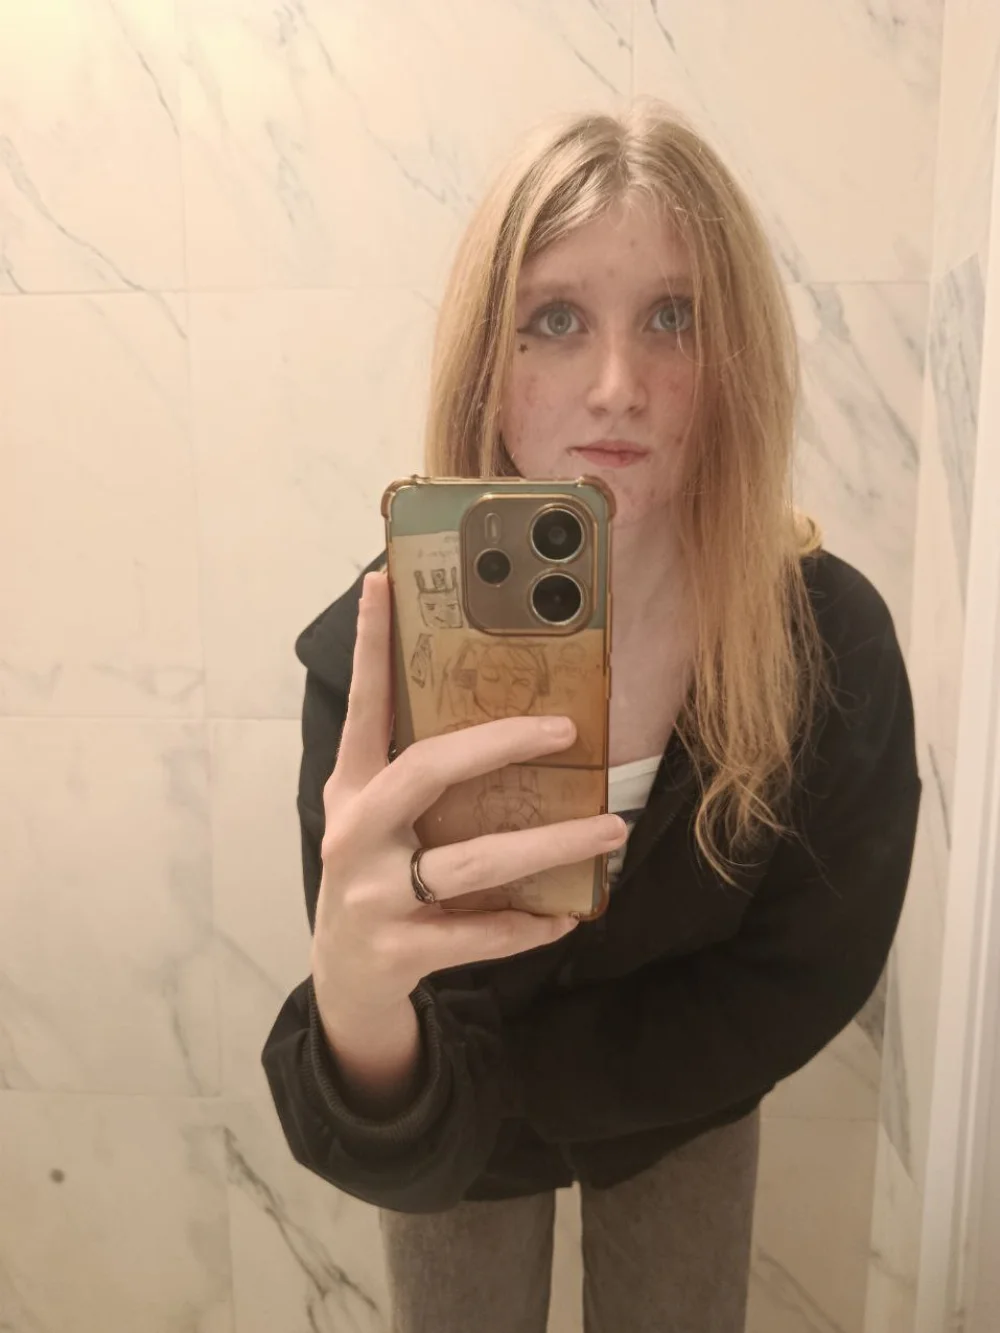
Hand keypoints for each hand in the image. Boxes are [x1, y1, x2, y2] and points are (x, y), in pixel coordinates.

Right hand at [310, 570, 626, 1022]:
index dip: (369, 647)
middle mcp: (355, 833)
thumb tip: (496, 715)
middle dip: (500, 743)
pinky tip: (568, 916)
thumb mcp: (375, 819)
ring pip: (472, 862)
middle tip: (568, 727)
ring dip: (549, 846)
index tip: (381, 582)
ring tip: (610, 829)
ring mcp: (373, 894)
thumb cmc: (375, 878)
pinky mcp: (398, 950)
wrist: (344, 979)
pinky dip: (528, 926)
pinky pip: (480, 934)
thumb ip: (412, 774)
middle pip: (427, 772)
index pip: (363, 709)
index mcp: (351, 790)